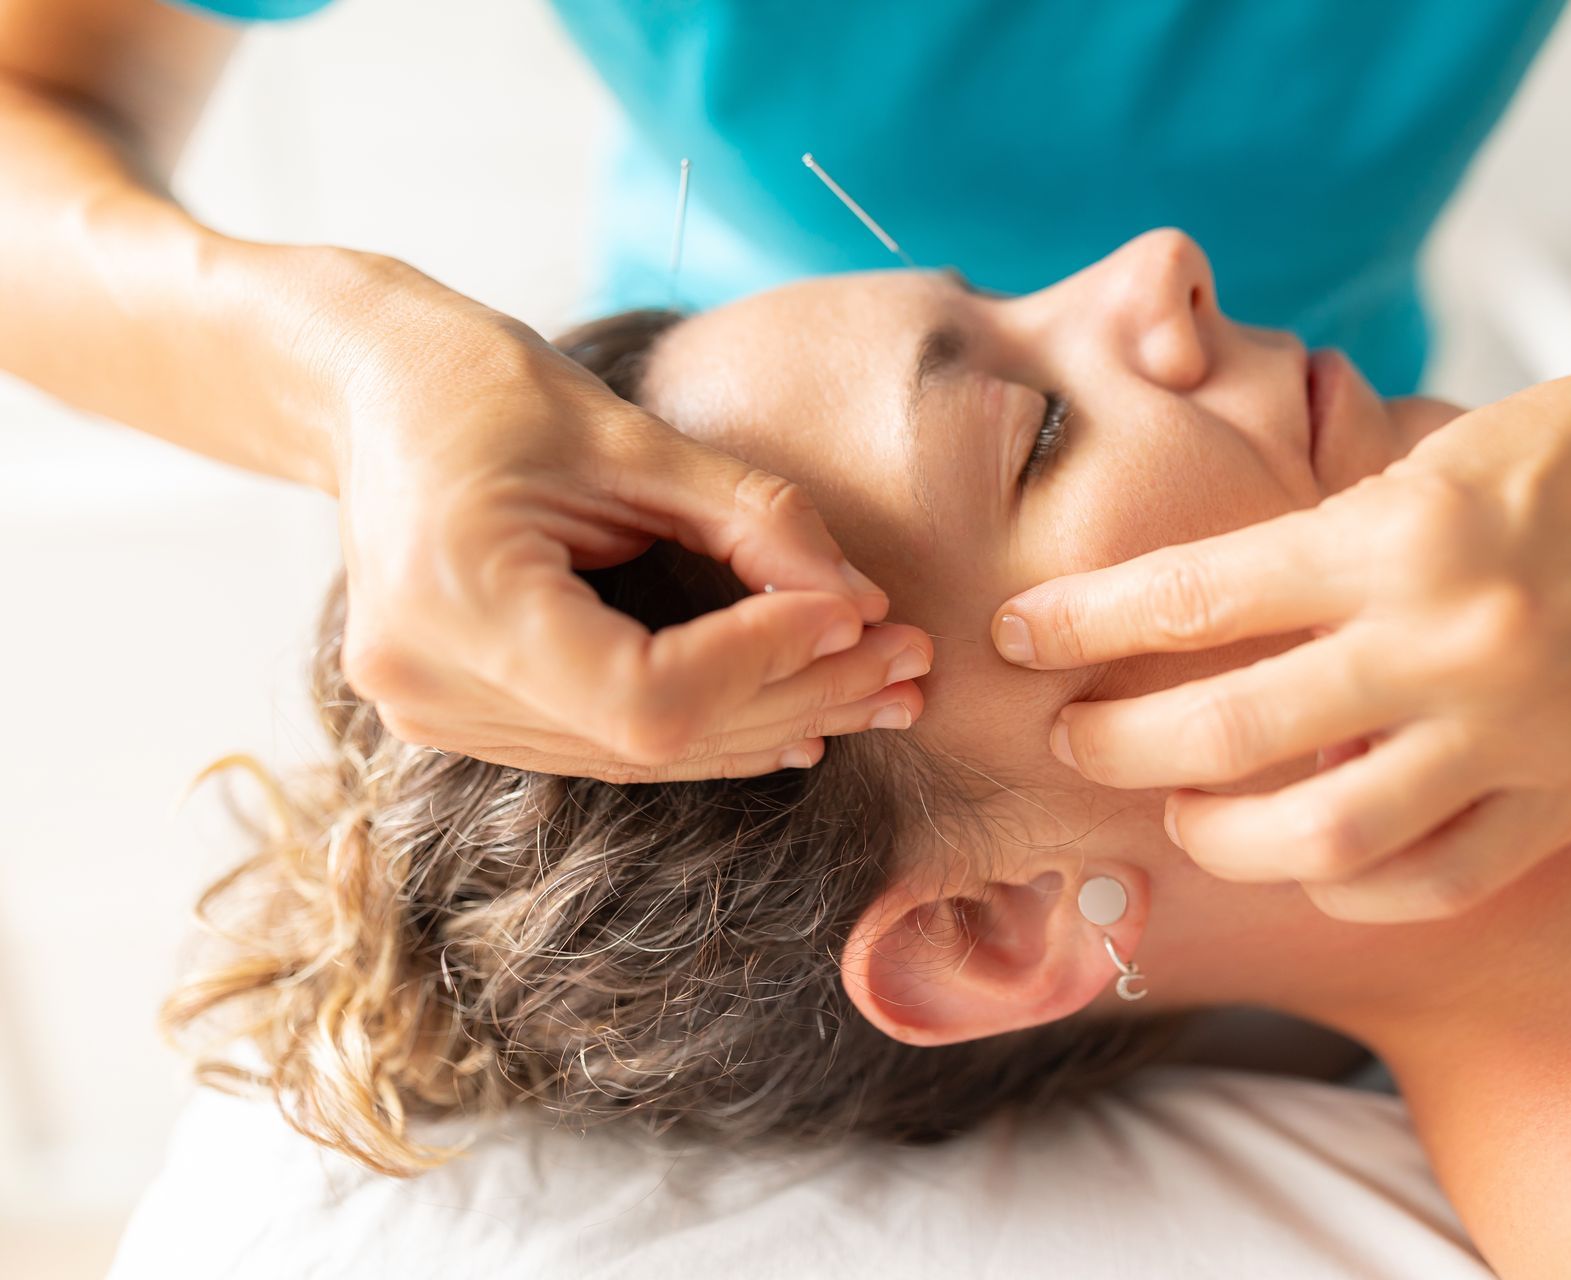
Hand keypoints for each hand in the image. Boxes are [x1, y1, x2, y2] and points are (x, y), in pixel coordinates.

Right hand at [322, 274, 928, 781]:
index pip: (647, 694)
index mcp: (456, 600)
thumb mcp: (626, 434)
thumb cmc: (485, 386)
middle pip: (654, 739)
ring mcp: (434, 713)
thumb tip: (862, 601)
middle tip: (909, 665)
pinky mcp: (459, 715)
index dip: (766, 664)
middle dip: (797, 698)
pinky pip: (608, 744)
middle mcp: (430, 682)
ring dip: (770, 722)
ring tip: (879, 687)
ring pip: (641, 756)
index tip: (860, 614)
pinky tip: (796, 714)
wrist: (365, 390)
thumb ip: (748, 517)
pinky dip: (709, 725)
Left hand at [992, 354, 1570, 921]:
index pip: (1197, 594)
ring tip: (1183, 810)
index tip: (1020, 633)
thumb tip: (1202, 613)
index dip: (1086, 622)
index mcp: (1405, 531)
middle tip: (1073, 742)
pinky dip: (1350, 882)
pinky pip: (1437, 878)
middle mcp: (1456, 639)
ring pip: (1325, 836)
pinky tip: (1308, 857)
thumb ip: (1328, 541)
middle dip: (1121, 745)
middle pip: (1233, 731)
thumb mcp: (1437, 457)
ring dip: (1223, 835)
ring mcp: (1523, 729)